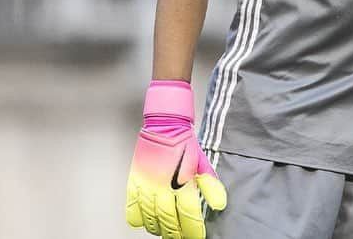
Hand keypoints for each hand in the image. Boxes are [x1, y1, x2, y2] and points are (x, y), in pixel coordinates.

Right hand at [126, 81, 226, 238]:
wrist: (164, 125)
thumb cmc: (184, 143)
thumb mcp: (203, 163)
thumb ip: (211, 186)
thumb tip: (220, 205)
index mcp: (182, 181)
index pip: (189, 215)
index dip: (194, 230)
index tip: (198, 237)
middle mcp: (163, 187)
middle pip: (169, 222)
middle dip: (178, 234)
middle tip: (183, 237)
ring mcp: (146, 187)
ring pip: (151, 220)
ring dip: (161, 230)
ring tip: (168, 232)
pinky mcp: (134, 184)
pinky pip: (132, 212)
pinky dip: (140, 221)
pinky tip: (149, 221)